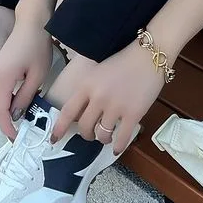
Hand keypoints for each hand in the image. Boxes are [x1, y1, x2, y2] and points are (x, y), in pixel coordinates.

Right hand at [0, 21, 53, 139]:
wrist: (31, 23)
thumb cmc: (37, 47)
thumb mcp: (37, 76)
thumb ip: (26, 97)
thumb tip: (17, 115)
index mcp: (0, 80)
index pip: (0, 111)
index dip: (7, 128)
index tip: (16, 140)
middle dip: (7, 121)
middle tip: (21, 134)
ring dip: (8, 111)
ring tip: (22, 122)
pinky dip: (7, 100)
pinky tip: (19, 104)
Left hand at [51, 40, 165, 153]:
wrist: (149, 55)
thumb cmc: (124, 61)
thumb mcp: (98, 71)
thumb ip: (89, 90)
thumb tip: (82, 111)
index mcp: (87, 85)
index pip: (68, 111)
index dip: (59, 128)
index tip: (53, 139)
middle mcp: (98, 97)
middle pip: (85, 127)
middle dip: (86, 135)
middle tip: (91, 134)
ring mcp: (116, 107)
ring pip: (102, 134)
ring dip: (103, 139)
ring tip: (107, 138)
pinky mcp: (133, 113)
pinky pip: (122, 137)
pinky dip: (118, 146)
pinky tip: (117, 148)